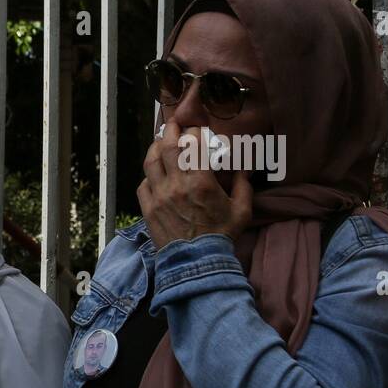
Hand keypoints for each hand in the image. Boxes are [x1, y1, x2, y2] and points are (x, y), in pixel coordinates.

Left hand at [138, 120, 252, 248]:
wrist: (197, 262)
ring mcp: (159, 197)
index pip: (192, 144)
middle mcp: (176, 185)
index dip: (193, 132)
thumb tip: (244, 168)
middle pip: (167, 147)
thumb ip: (244, 185)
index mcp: (200, 182)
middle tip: (173, 124)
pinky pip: (142, 185)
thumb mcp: (242, 209)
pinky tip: (155, 174)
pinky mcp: (148, 209)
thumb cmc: (221, 236)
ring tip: (161, 142)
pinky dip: (148, 176)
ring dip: (155, 148)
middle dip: (170, 131)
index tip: (196, 130)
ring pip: (150, 162)